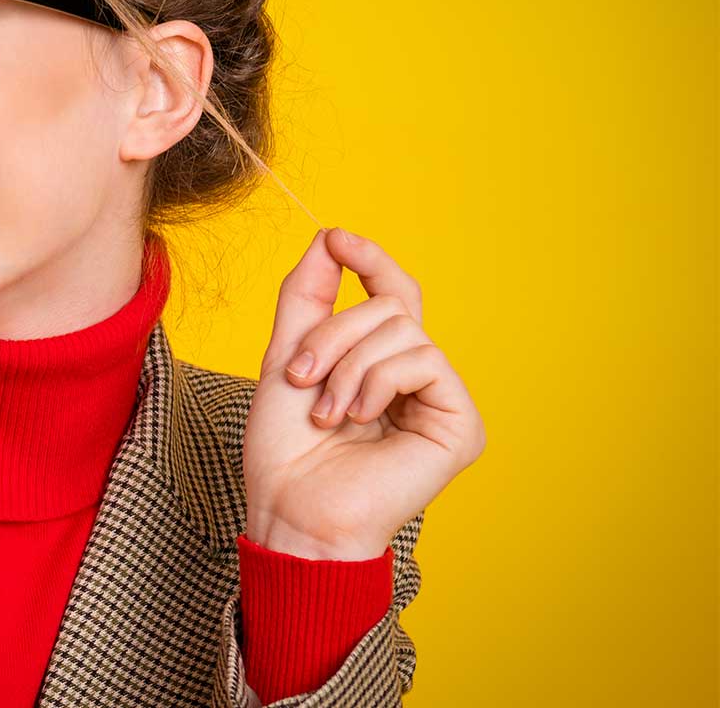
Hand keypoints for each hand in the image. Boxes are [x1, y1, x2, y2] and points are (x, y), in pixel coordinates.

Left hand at [242, 227, 485, 559]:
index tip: (338, 238)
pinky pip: (424, 359)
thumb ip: (308, 296)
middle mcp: (416, 378)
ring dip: (347, 365)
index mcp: (379, 363)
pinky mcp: (460, 423)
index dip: (370, 260)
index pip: (391, 294)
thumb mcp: (287, 355)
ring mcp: (441, 400)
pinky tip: (359, 419)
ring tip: (327, 412)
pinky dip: (377, 381)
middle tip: (301, 378)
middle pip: (389, 306)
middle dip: (332, 334)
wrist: (292, 507)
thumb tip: (328, 238)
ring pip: (402, 328)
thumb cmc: (285, 447)